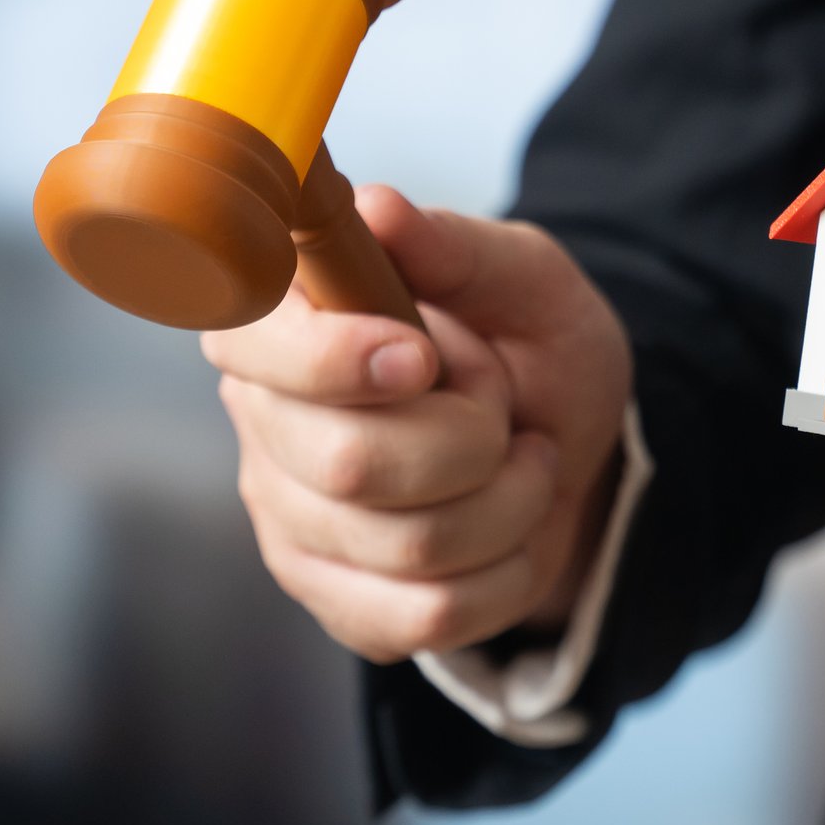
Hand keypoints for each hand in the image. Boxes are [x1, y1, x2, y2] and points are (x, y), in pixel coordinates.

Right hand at [204, 187, 631, 663]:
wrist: (573, 449)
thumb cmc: (532, 345)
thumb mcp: (524, 278)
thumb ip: (455, 247)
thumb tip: (375, 208)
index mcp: (288, 319)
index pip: (251, 344)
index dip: (333, 360)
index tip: (418, 355)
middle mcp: (266, 419)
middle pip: (346, 464)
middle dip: (469, 436)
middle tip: (501, 402)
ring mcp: (291, 517)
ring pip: (407, 546)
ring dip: (509, 500)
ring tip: (520, 457)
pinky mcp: (334, 596)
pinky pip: (426, 616)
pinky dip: (506, 573)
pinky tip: (513, 530)